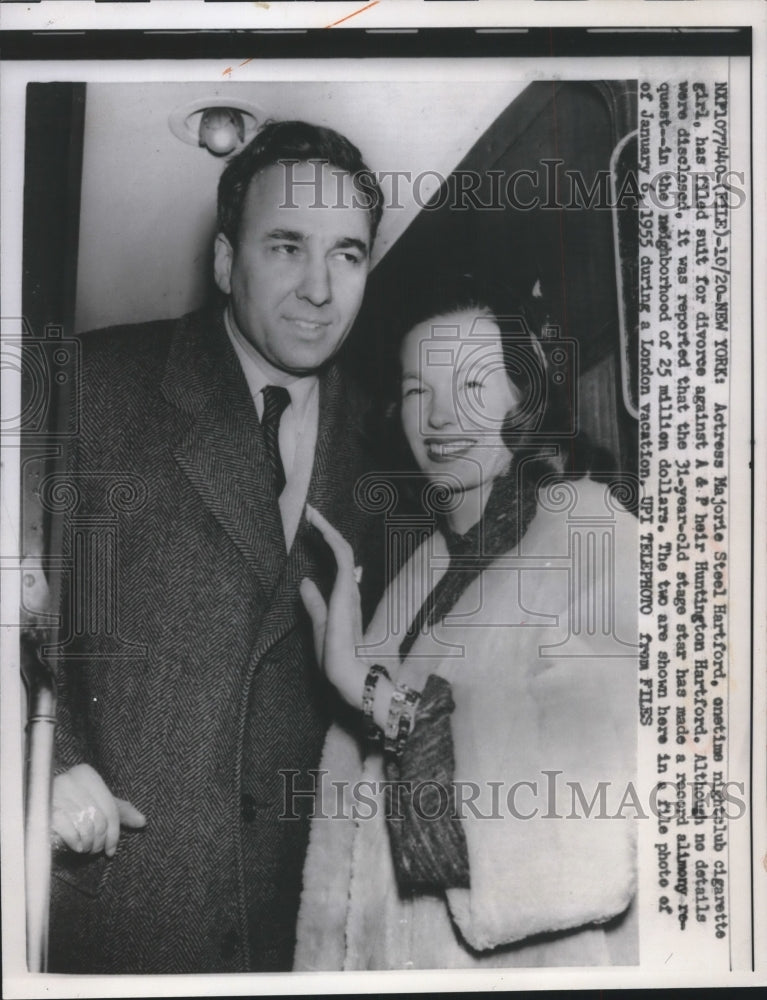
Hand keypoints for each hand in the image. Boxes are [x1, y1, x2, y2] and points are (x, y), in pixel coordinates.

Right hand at [51, 763, 145, 856]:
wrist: (34, 805)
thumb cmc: (73, 804)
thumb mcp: (98, 803)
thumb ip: (120, 810)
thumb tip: (142, 821)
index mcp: (86, 774)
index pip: (110, 807)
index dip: (114, 833)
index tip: (112, 849)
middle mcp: (71, 779)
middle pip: (99, 818)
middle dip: (100, 840)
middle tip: (97, 850)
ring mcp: (56, 794)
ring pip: (85, 825)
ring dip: (88, 843)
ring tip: (86, 848)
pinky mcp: (43, 810)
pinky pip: (69, 829)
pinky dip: (76, 842)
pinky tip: (76, 846)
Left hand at [299, 504, 366, 708]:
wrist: (346, 675)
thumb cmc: (336, 660)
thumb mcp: (320, 628)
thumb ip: (314, 605)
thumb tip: (305, 581)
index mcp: (345, 602)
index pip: (340, 567)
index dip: (328, 548)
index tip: (315, 531)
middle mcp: (350, 591)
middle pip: (341, 554)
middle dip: (327, 532)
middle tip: (312, 513)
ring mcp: (349, 589)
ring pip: (341, 549)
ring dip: (326, 529)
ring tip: (312, 512)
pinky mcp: (346, 589)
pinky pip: (341, 555)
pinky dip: (330, 537)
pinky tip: (318, 525)